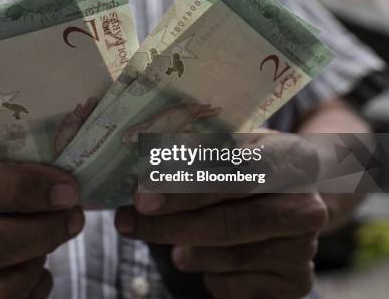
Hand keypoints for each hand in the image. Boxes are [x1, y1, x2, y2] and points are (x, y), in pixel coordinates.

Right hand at [0, 151, 83, 298]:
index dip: (23, 188)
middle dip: (42, 232)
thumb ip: (12, 153)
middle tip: (75, 216)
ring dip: (41, 258)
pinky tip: (41, 261)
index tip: (67, 189)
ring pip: (1, 285)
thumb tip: (68, 158)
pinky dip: (37, 283)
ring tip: (57, 233)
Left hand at [115, 133, 328, 298]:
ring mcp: (304, 249)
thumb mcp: (232, 147)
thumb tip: (145, 172)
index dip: (184, 189)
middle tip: (126, 222)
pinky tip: (212, 256)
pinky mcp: (296, 283)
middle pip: (225, 224)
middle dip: (167, 225)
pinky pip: (231, 285)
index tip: (141, 198)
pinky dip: (208, 273)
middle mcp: (305, 206)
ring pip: (224, 257)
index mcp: (289, 160)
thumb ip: (195, 154)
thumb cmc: (252, 168)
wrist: (297, 202)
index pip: (232, 176)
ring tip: (179, 242)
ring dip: (186, 250)